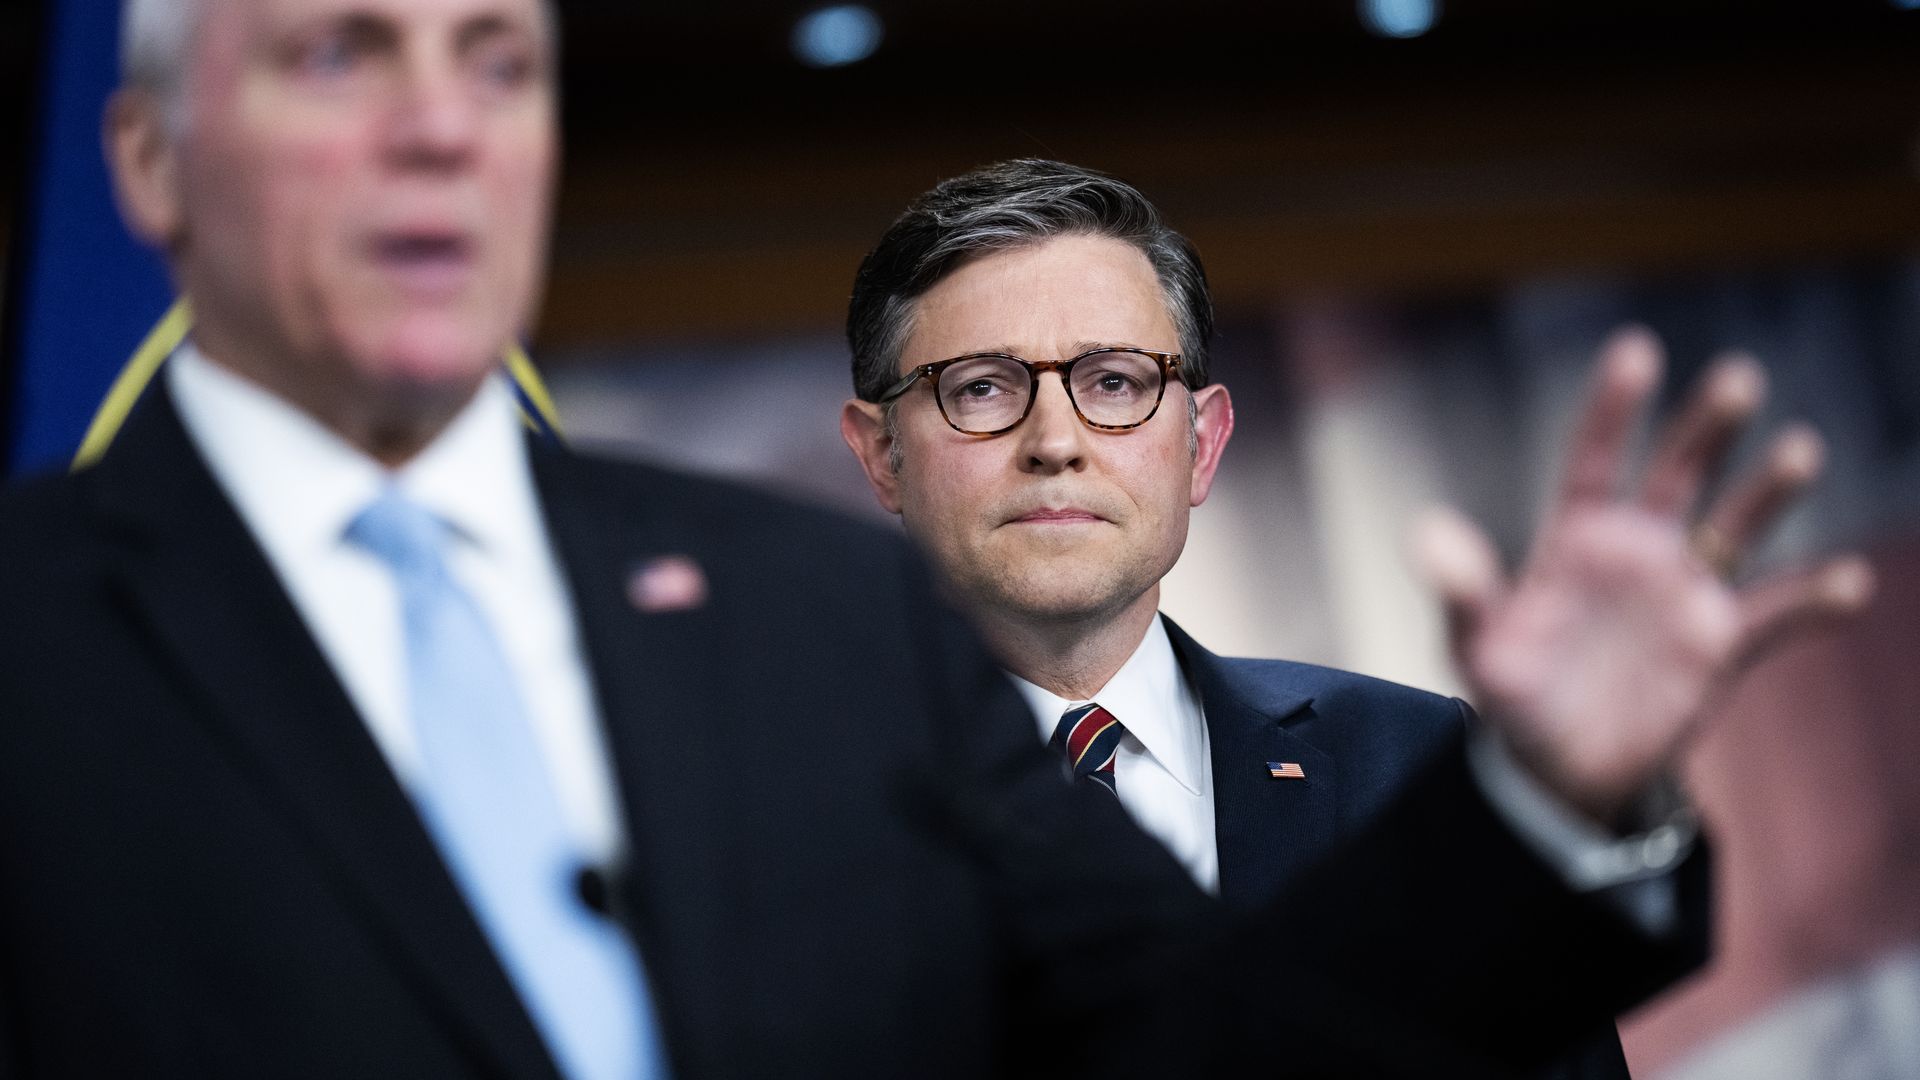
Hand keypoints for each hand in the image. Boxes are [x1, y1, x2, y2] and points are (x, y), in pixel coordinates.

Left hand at [1413, 327, 1874, 823]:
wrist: (1557, 770)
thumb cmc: (1512, 698)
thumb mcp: (1476, 647)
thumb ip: (1462, 591)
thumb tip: (1428, 532)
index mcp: (1574, 538)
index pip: (1596, 459)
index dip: (1614, 408)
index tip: (1636, 350)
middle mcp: (1637, 550)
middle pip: (1677, 473)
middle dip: (1706, 426)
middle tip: (1738, 378)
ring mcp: (1683, 592)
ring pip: (1736, 526)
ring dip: (1768, 490)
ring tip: (1799, 449)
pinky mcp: (1720, 644)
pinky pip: (1776, 615)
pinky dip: (1814, 599)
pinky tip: (1849, 582)